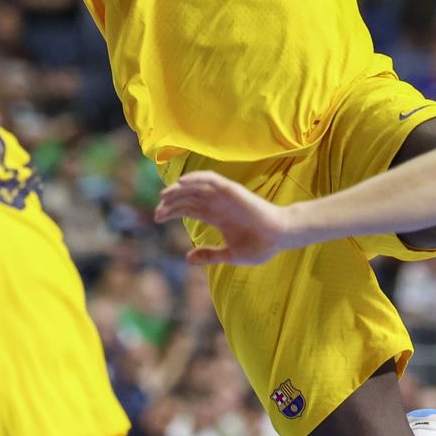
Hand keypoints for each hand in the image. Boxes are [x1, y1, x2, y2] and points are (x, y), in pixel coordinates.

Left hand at [154, 171, 291, 266]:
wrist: (279, 237)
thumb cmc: (259, 246)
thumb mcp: (230, 254)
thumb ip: (209, 255)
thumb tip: (187, 258)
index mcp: (215, 216)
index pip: (188, 209)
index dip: (171, 211)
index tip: (157, 217)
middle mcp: (217, 204)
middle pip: (187, 198)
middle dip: (170, 203)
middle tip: (156, 212)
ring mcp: (224, 196)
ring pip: (195, 187)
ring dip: (178, 189)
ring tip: (163, 196)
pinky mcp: (232, 190)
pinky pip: (211, 180)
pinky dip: (196, 178)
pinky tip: (181, 183)